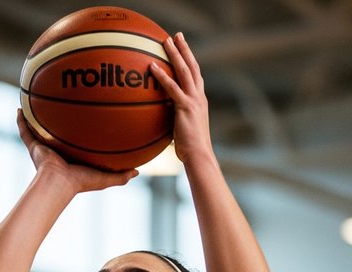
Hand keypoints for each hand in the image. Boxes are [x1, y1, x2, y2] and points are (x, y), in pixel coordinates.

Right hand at [17, 110, 137, 192]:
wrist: (58, 183)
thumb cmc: (80, 183)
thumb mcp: (105, 178)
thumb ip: (121, 176)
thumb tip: (138, 172)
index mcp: (71, 157)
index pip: (74, 142)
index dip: (78, 133)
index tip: (83, 120)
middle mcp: (56, 151)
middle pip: (57, 132)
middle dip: (58, 121)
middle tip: (61, 106)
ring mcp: (43, 147)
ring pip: (38, 128)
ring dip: (37, 117)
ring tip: (36, 100)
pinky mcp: (32, 146)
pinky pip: (24, 130)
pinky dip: (21, 120)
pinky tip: (20, 106)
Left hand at [149, 33, 213, 164]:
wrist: (199, 155)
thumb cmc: (190, 148)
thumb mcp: (183, 129)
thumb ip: (175, 118)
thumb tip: (162, 117)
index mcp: (200, 100)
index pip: (195, 75)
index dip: (190, 61)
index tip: (183, 48)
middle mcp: (199, 97)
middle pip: (192, 66)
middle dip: (185, 49)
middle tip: (176, 35)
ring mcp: (194, 100)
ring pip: (184, 71)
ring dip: (175, 54)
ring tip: (165, 41)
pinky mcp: (186, 107)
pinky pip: (172, 87)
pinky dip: (162, 75)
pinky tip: (152, 66)